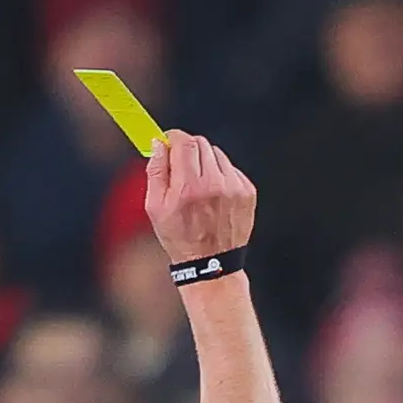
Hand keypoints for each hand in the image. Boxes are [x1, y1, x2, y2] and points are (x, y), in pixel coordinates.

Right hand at [146, 129, 256, 264]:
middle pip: (201, 143)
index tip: (169, 143)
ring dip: (205, 164)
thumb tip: (159, 144)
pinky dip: (221, 176)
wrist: (212, 265)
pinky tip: (214, 196)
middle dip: (188, 150)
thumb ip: (156, 171)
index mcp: (189, 187)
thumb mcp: (155, 208)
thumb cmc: (180, 238)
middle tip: (182, 168)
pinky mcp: (248, 192)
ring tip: (199, 187)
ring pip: (217, 155)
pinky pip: (231, 169)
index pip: (184, 141)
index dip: (173, 138)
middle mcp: (214, 184)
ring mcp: (234, 187)